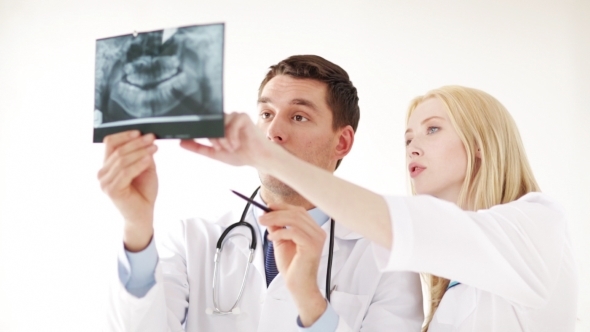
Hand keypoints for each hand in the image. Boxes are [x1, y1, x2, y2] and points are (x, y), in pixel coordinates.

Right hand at [97, 130, 157, 251]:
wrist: (143, 215)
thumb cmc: (143, 192)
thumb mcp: (144, 168)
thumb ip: (142, 155)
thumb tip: (146, 138)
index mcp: (107, 166)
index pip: (110, 144)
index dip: (124, 136)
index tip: (140, 131)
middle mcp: (102, 173)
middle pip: (118, 151)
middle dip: (136, 143)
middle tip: (151, 137)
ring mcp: (105, 182)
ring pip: (122, 160)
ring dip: (139, 151)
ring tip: (154, 147)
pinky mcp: (112, 190)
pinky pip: (126, 172)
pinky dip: (138, 163)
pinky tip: (148, 159)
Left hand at [179, 112, 279, 170]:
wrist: (259, 158)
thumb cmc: (240, 155)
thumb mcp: (215, 153)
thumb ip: (198, 147)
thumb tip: (181, 142)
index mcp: (217, 125)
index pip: (203, 123)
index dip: (198, 129)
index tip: (190, 135)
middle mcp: (225, 119)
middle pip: (211, 123)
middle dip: (213, 138)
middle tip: (220, 148)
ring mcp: (234, 116)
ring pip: (220, 123)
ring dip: (223, 138)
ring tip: (231, 147)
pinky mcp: (243, 117)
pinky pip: (232, 123)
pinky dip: (231, 136)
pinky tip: (236, 144)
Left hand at [259, 203, 327, 326]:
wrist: (298, 285)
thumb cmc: (292, 266)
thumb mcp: (282, 241)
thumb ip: (277, 227)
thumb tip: (267, 214)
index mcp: (313, 229)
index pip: (299, 211)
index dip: (282, 207)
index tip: (267, 207)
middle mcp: (318, 231)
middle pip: (296, 212)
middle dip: (276, 212)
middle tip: (262, 216)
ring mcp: (317, 238)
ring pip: (294, 219)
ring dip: (276, 220)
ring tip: (264, 224)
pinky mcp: (312, 245)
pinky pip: (293, 232)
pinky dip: (280, 232)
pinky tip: (272, 237)